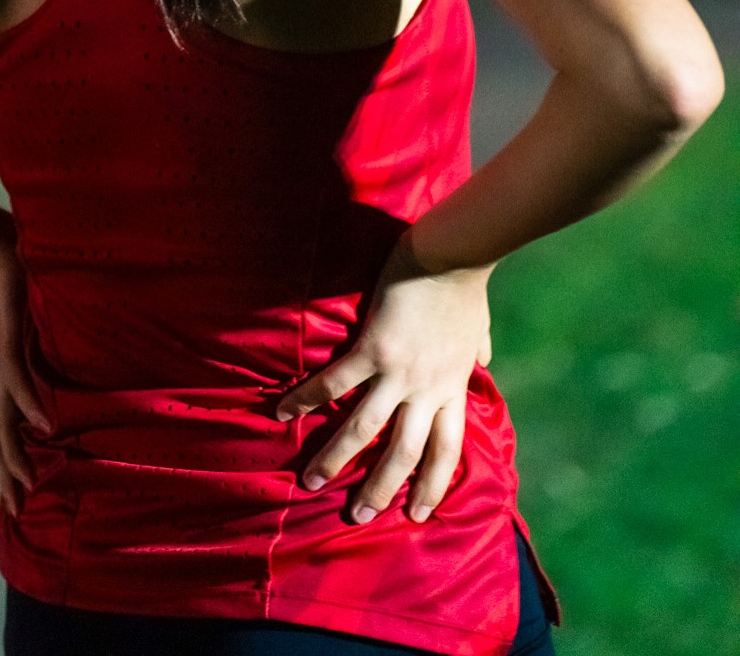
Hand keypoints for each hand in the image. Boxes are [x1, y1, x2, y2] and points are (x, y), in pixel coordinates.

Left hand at [0, 203, 50, 510]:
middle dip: (10, 476)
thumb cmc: (23, 287)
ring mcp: (8, 360)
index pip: (13, 431)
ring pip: (7, 420)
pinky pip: (19, 378)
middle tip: (19, 513)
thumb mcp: (44, 328)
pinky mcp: (10, 340)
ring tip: (27, 486)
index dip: (15, 466)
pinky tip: (43, 426)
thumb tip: (80, 370)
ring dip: (15, 455)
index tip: (24, 500)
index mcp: (17, 378)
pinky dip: (31, 404)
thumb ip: (55, 349)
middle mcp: (10, 377)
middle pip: (4, 438)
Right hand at [277, 233, 491, 524]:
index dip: (431, 485)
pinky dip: (307, 399)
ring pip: (366, 429)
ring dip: (336, 458)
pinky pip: (335, 382)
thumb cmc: (464, 285)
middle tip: (357, 516)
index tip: (418, 514)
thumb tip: (485, 360)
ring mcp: (399, 372)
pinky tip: (283, 412)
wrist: (453, 253)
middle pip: (403, 453)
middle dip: (379, 488)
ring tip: (311, 482)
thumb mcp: (478, 329)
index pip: (445, 451)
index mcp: (452, 388)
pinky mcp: (373, 348)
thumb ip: (478, 350)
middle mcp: (427, 389)